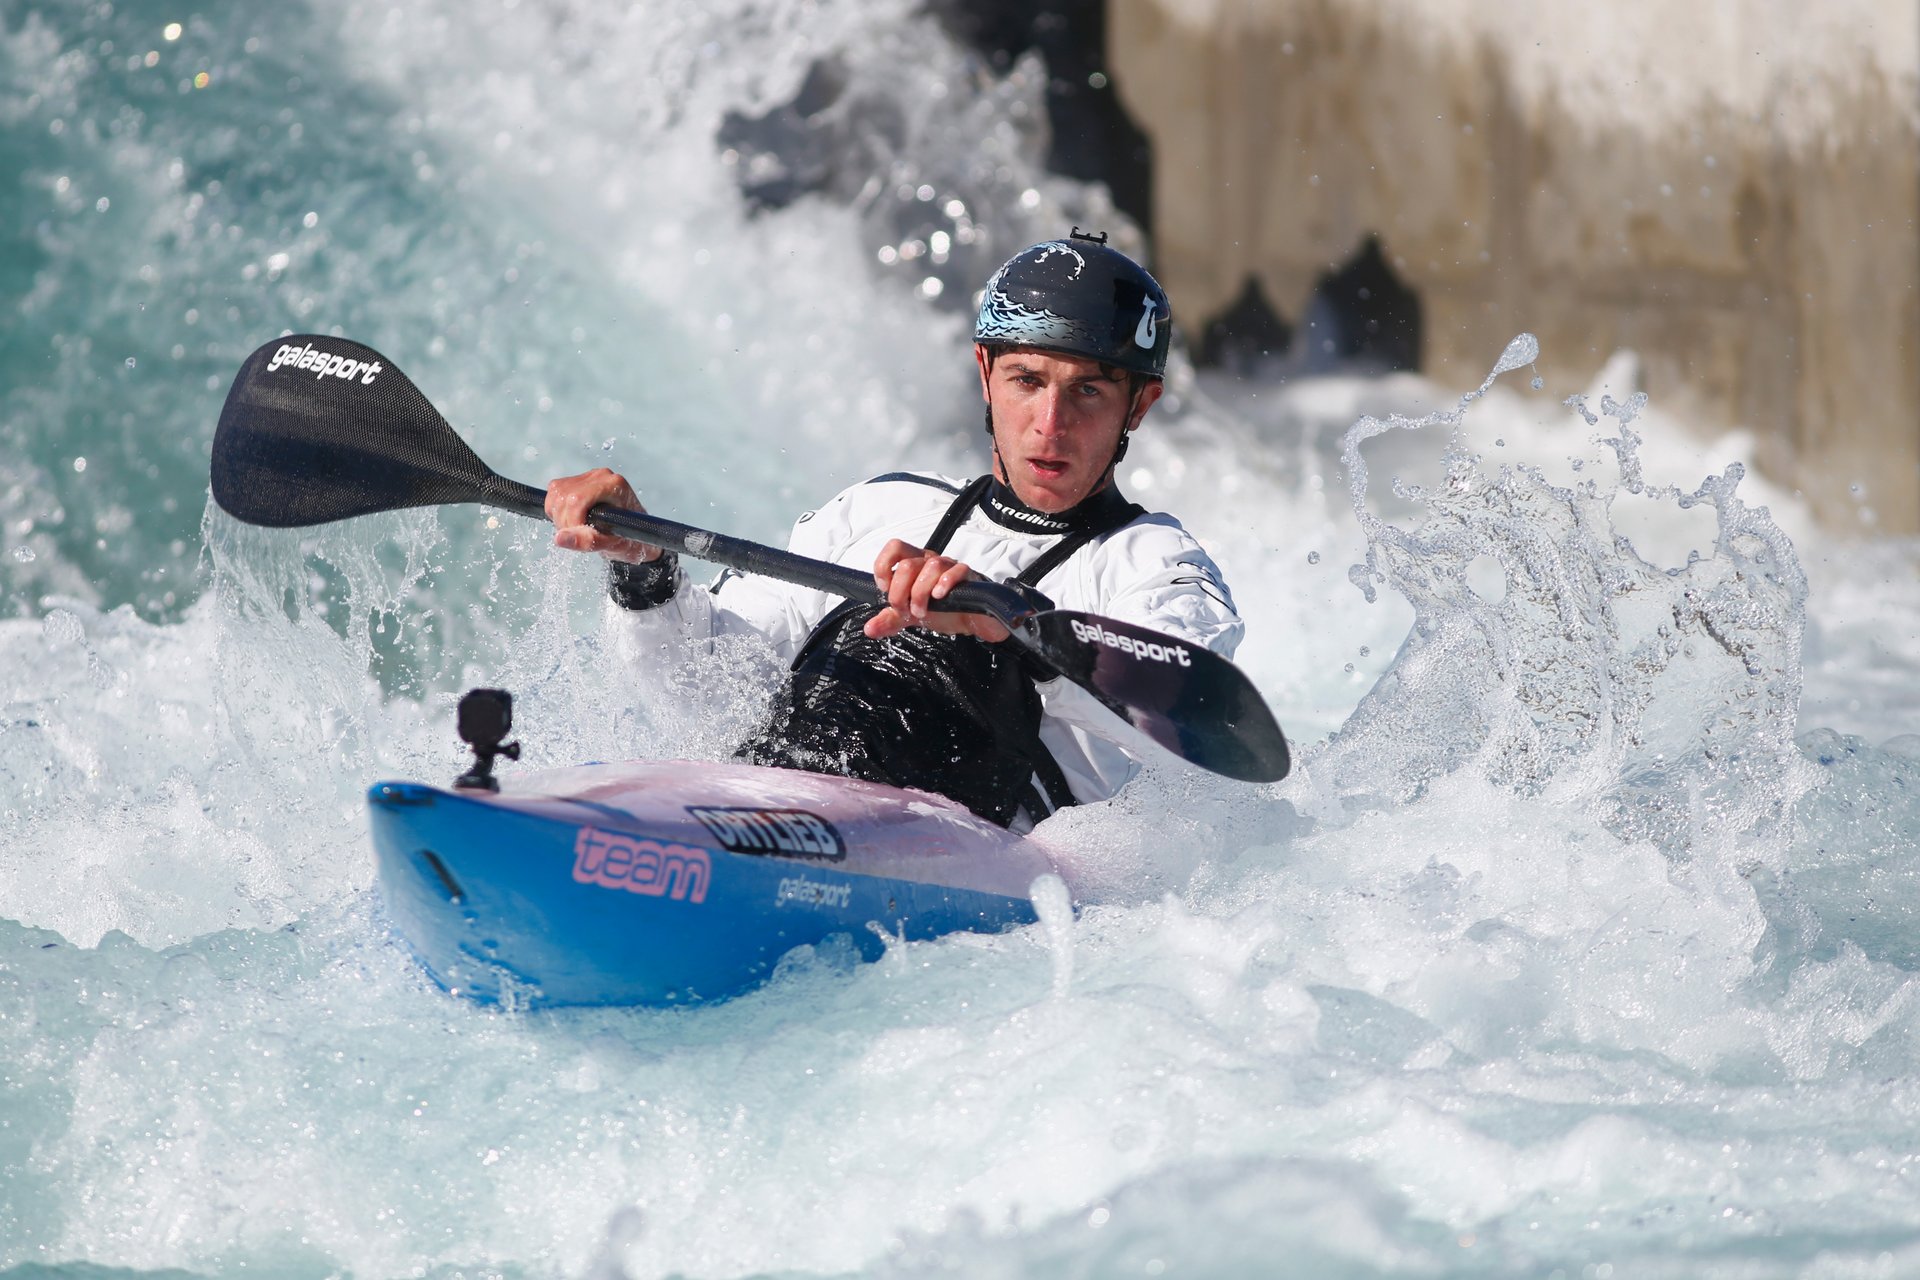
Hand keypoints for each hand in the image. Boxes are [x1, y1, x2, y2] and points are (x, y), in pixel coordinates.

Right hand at [545, 468, 662, 562]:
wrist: (635, 533)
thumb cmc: (630, 538)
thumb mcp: (611, 545)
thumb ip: (587, 541)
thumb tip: (559, 539)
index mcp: (613, 485)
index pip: (577, 499)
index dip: (572, 521)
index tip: (581, 535)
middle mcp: (601, 476)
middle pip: (563, 496)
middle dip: (564, 521)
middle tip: (578, 535)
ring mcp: (590, 476)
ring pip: (556, 492)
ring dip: (558, 516)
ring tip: (577, 528)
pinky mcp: (579, 480)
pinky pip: (555, 491)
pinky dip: (556, 509)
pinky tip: (572, 519)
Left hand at [864, 539, 1010, 641]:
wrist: (973, 619)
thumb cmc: (944, 610)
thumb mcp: (911, 616)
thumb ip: (890, 620)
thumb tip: (869, 629)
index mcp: (915, 564)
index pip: (895, 548)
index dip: (884, 567)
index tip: (884, 589)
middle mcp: (930, 561)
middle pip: (908, 564)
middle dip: (900, 591)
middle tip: (905, 610)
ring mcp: (950, 567)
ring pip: (930, 567)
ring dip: (920, 594)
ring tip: (921, 612)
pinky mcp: (968, 576)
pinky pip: (956, 571)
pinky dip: (944, 584)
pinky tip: (939, 598)